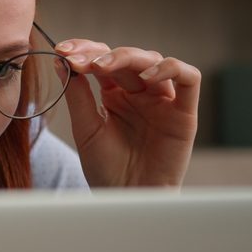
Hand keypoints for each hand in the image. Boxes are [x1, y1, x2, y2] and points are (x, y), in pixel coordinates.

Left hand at [56, 40, 199, 186]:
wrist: (127, 200)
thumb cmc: (106, 169)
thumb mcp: (86, 129)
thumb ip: (77, 95)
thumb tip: (62, 61)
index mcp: (114, 95)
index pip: (102, 60)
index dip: (84, 51)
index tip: (62, 51)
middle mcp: (139, 93)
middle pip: (125, 57)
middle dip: (99, 53)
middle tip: (76, 58)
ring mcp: (162, 100)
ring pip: (154, 60)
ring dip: (127, 56)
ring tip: (101, 66)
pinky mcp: (184, 112)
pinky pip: (189, 78)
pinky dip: (170, 69)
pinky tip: (146, 77)